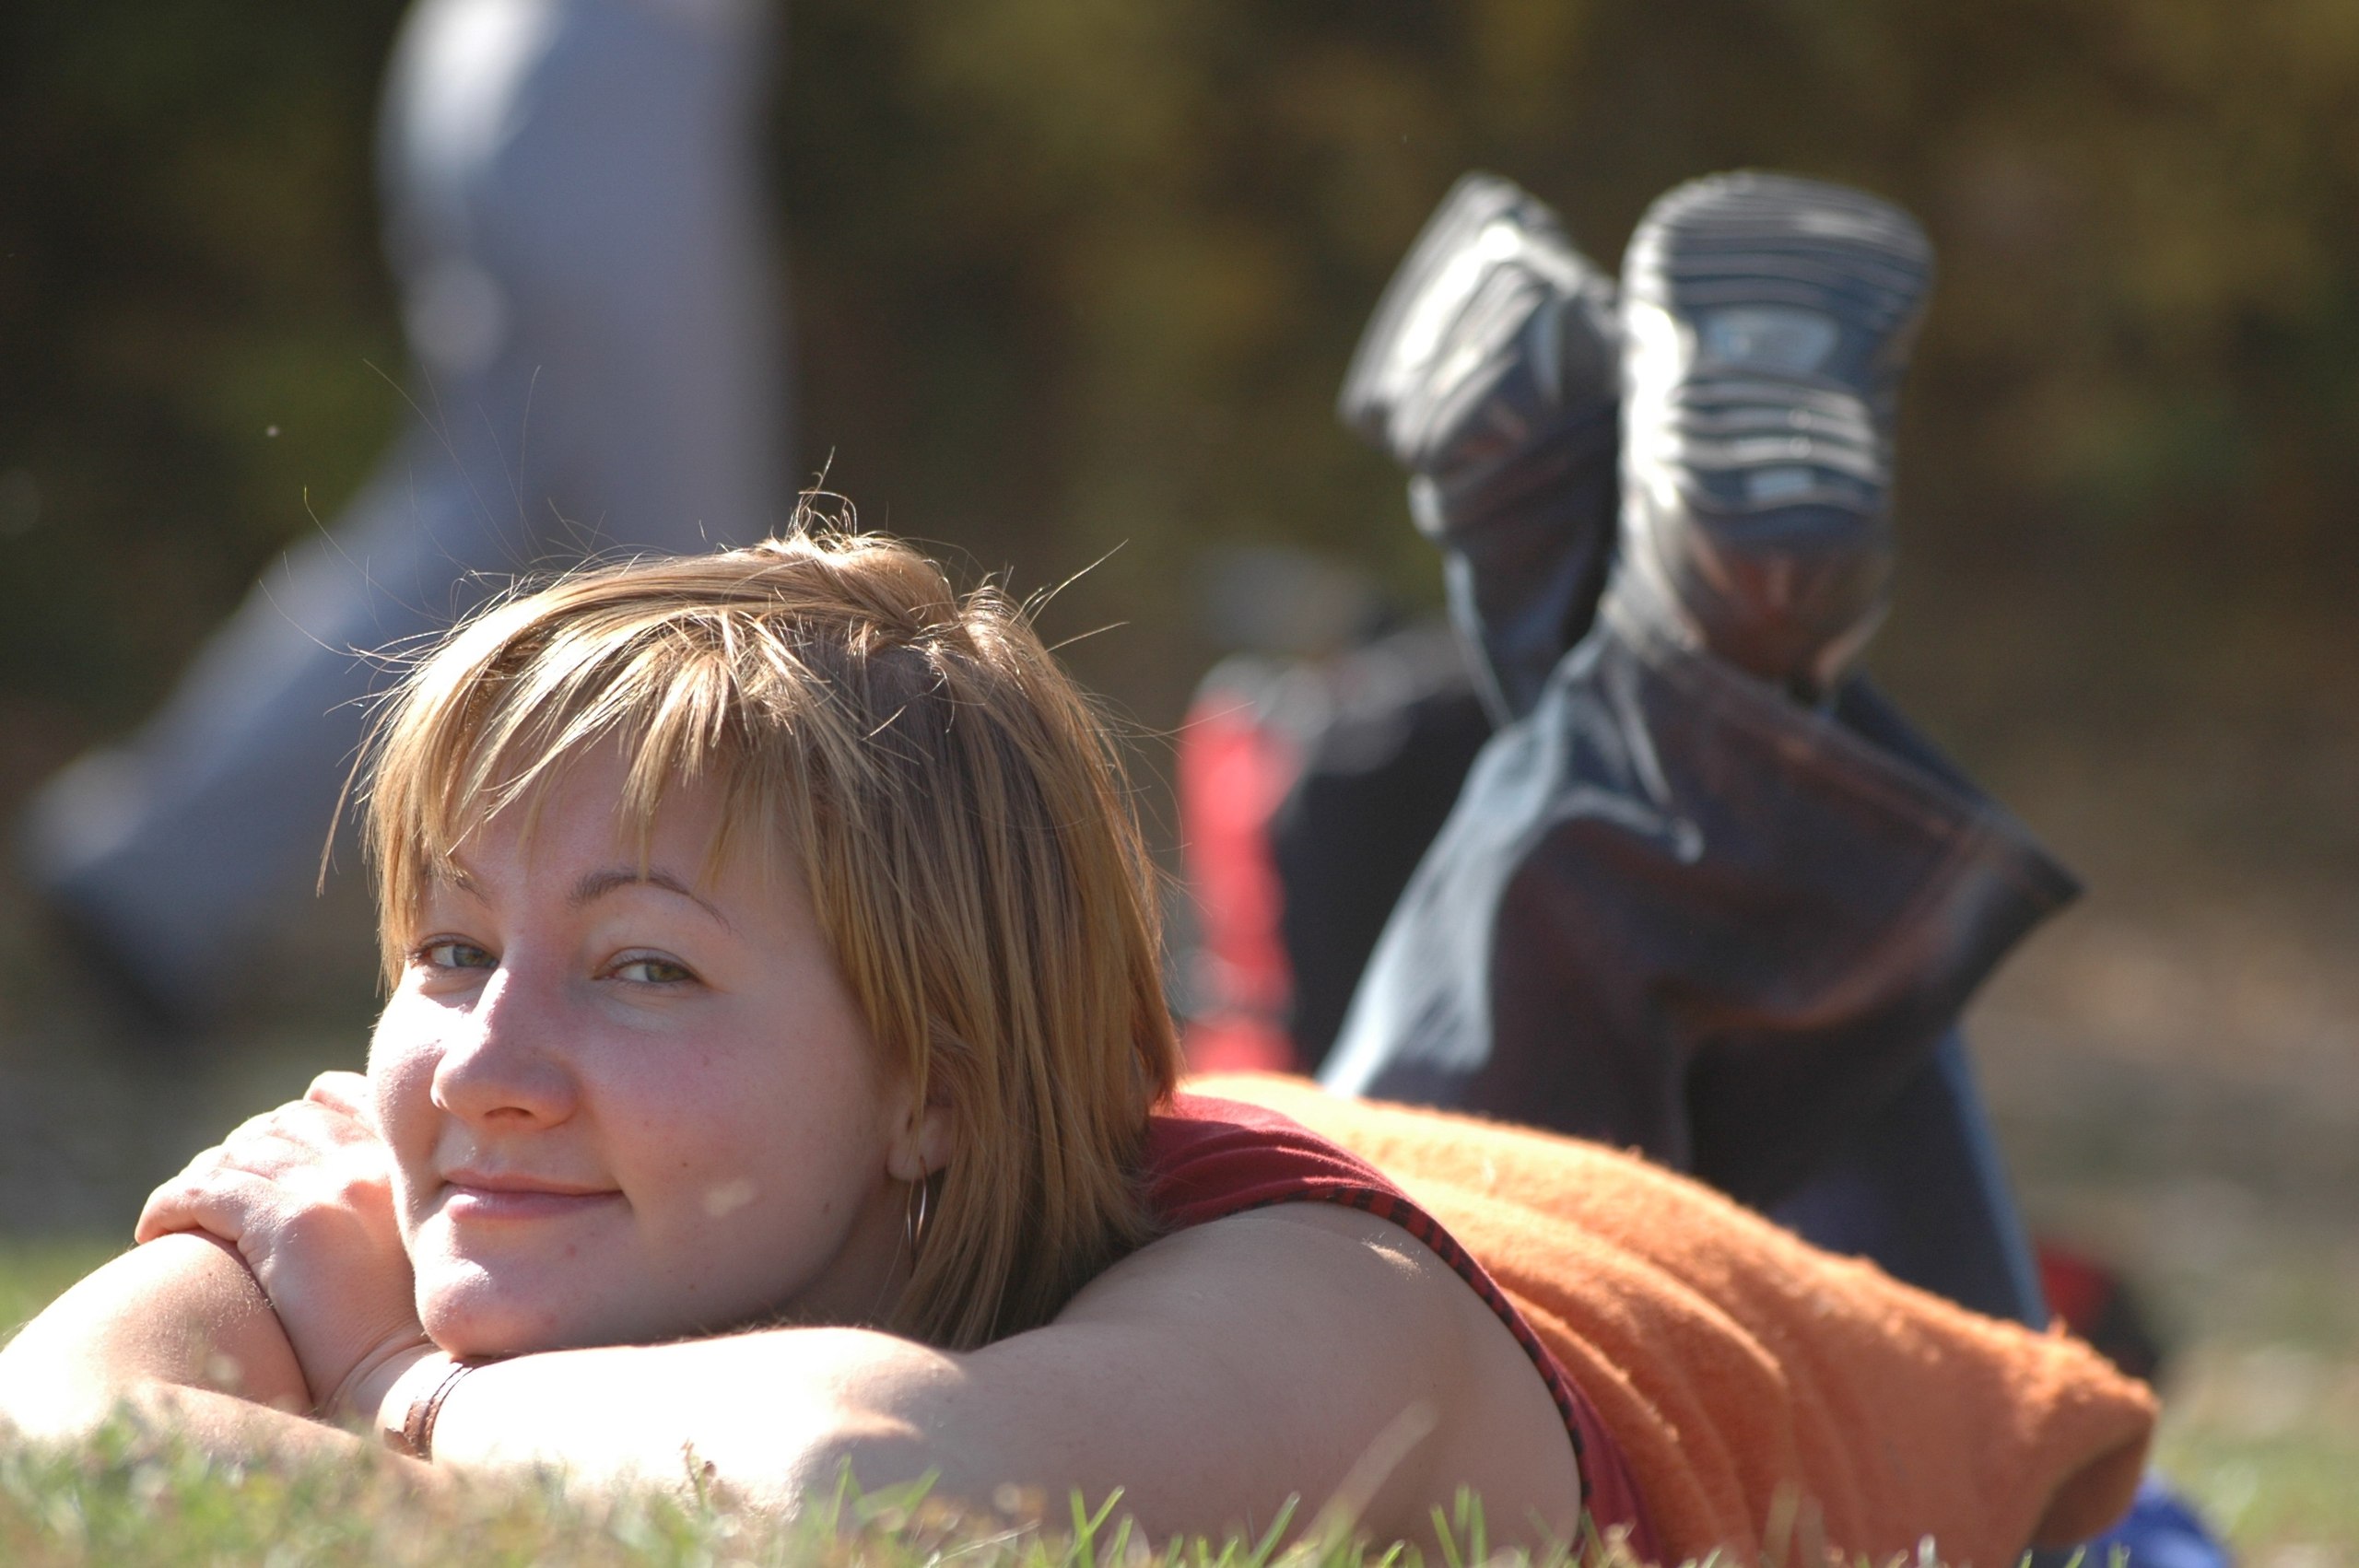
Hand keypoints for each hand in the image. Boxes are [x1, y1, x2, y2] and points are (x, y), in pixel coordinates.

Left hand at [138, 1071, 429, 1418]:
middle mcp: (372, 1162)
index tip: (263, 1152)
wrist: (407, 1381)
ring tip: (177, 1217)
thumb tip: (318, 1200)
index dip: (292, 1116)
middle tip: (210, 1196)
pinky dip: (170, 1204)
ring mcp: (331, 1187)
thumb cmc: (407, 1337)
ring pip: (238, 1153)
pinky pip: (206, 1190)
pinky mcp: (288, 1222)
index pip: (338, 1096)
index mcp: (404, 1165)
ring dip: (199, 1181)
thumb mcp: (411, 1250)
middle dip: (240, 1152)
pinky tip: (153, 1231)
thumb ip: (377, 1205)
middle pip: (282, 1123)